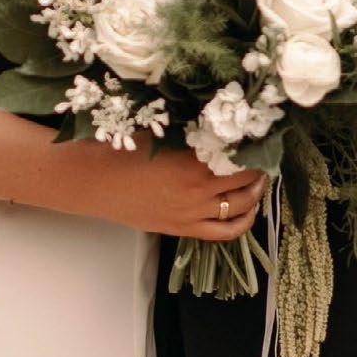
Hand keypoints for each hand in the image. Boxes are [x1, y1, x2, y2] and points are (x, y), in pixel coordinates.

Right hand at [96, 132, 265, 241]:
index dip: (254, 144)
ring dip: (256, 192)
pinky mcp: (184, 228)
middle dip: (258, 167)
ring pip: (241, 205)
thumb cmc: (122, 151)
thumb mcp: (159, 132)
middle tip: (262, 155)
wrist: (94, 183)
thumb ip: (191, 132)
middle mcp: (199, 188)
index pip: (239, 153)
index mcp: (193, 160)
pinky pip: (225, 232)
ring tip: (259, 180)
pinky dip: (244, 222)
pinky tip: (250, 210)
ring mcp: (193, 212)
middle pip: (245, 178)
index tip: (261, 135)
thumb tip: (220, 124)